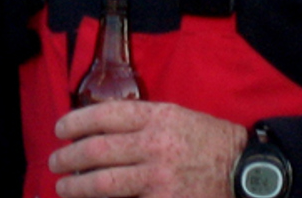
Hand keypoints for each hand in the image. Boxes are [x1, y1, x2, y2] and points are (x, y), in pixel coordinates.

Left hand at [49, 100, 246, 197]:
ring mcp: (159, 178)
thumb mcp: (176, 115)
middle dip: (68, 157)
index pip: (104, 115)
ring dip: (77, 186)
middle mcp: (154, 145)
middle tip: (55, 162)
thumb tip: (100, 129)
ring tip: (64, 186)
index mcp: (156, 117)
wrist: (246, 170)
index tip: (60, 129)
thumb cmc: (208, 139)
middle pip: (97, 150)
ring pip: (104, 183)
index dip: (75, 122)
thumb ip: (141, 120)